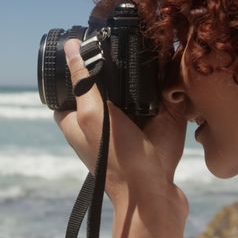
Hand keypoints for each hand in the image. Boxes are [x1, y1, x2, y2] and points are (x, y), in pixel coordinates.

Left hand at [54, 39, 187, 237]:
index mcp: (77, 118)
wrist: (152, 196)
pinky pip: (154, 100)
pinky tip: (168, 72)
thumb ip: (82, 81)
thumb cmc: (117, 159)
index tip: (92, 42)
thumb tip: (69, 47)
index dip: (79, 63)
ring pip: (131, 88)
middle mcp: (100, 119)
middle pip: (104, 81)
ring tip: (149, 54)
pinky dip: (160, 88)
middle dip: (115, 66)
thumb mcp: (92, 114)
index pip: (72, 82)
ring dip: (140, 75)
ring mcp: (126, 125)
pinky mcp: (150, 129)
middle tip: (126, 43)